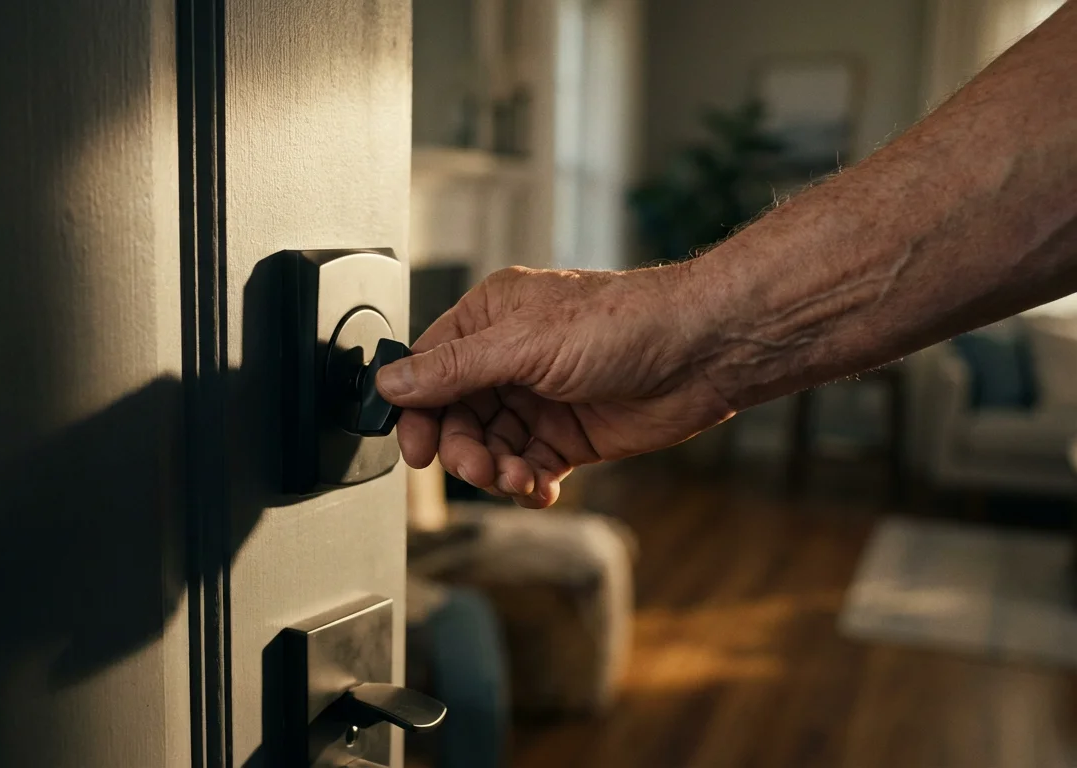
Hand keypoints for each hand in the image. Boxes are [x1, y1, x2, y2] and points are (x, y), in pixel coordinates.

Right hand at [376, 266, 733, 507]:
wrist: (701, 353)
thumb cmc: (624, 324)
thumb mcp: (524, 344)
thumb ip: (453, 369)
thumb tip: (392, 382)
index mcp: (489, 319)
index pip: (429, 369)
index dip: (416, 412)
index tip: (417, 450)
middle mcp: (508, 358)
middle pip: (454, 417)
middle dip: (462, 450)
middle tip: (480, 468)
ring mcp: (538, 398)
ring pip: (488, 448)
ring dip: (495, 471)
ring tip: (518, 479)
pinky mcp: (567, 436)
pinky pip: (526, 468)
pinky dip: (526, 484)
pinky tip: (539, 488)